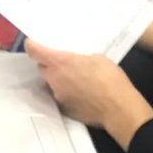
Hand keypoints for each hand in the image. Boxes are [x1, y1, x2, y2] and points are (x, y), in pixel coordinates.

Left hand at [25, 40, 152, 147]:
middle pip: (42, 68)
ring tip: (78, 81)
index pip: (33, 50)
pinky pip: (62, 97)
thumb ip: (80, 58)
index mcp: (58, 63)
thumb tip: (77, 62)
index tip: (34, 43)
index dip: (32, 45)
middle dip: (50, 65)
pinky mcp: (65, 110)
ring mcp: (58, 96)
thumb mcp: (97, 58)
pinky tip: (83, 96)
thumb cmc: (109, 79)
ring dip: (60, 81)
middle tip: (65, 64)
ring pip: (52, 84)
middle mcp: (53, 79)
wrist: (120, 109)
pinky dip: (69, 95)